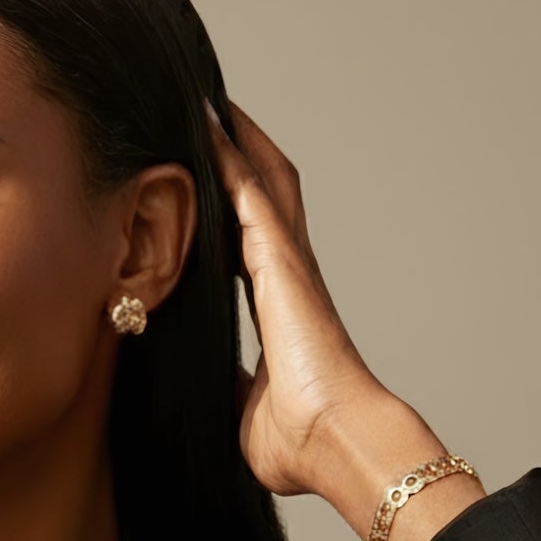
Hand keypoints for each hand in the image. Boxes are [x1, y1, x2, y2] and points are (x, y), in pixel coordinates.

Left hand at [199, 96, 393, 497]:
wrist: (336, 443)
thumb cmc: (301, 443)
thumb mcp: (242, 411)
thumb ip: (228, 387)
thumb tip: (204, 386)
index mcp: (280, 308)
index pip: (250, 241)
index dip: (232, 204)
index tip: (207, 177)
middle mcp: (289, 276)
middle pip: (266, 193)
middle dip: (241, 151)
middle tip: (209, 112)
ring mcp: (289, 265)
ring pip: (263, 179)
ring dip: (238, 138)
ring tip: (206, 97)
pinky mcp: (282, 263)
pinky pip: (252, 194)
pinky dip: (230, 156)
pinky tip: (207, 122)